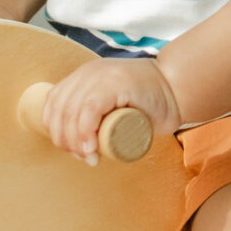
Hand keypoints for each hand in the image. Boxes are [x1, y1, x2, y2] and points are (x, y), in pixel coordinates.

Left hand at [40, 57, 181, 165]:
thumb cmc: (148, 103)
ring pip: (72, 112)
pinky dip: (85, 131)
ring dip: (74, 141)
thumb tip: (72, 144)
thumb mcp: (112, 105)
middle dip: (65, 140)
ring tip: (89, 156)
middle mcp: (89, 73)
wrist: (177, 89)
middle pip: (60, 110)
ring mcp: (102, 76)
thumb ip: (93, 115)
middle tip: (83, 157)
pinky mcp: (116, 83)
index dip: (54, 130)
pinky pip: (90, 109)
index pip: (53, 103)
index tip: (70, 149)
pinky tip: (90, 147)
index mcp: (83, 76)